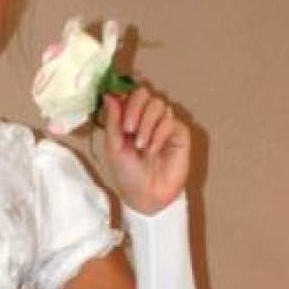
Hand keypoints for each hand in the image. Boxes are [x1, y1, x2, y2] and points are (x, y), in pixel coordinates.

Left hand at [101, 85, 190, 214]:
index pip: (127, 93)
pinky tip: (153, 150)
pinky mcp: (178, 132)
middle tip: (128, 129)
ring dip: (146, 124)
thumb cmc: (128, 174)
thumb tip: (109, 94)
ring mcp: (163, 122)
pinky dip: (158, 134)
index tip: (116, 107)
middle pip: (143, 93)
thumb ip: (112, 121)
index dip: (122, 95)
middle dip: (134, 108)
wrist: (146, 195)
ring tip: (141, 146)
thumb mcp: (113, 147)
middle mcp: (145, 117)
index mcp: (127, 118)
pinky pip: (170, 120)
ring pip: (157, 104)